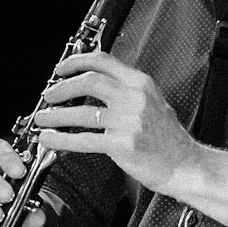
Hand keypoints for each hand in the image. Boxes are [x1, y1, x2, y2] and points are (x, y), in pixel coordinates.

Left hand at [34, 50, 196, 194]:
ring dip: (54, 115)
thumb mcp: (153, 102)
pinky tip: (49, 139)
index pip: (103, 61)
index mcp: (141, 83)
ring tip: (41, 118)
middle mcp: (134, 97)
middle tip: (48, 95)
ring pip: (80, 112)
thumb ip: (127, 91)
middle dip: (61, 88)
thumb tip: (94, 83)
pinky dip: (60, 139)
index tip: (60, 69)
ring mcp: (128, 121)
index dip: (76, 62)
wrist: (186, 165)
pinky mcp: (122, 145)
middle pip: (88, 81)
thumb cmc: (169, 139)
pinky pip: (82, 140)